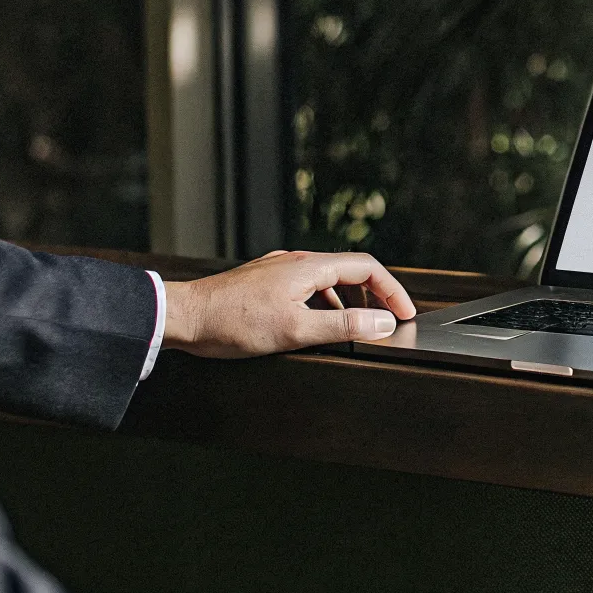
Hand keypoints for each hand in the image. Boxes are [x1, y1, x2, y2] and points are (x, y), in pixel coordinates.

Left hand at [161, 250, 417, 358]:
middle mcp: (296, 261)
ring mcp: (279, 270)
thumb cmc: (233, 323)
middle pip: (350, 271)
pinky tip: (317, 324)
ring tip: (357, 327)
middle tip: (387, 321)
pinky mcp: (266, 281)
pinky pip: (308, 286)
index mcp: (309, 267)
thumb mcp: (295, 330)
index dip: (392, 291)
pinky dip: (325, 303)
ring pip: (328, 280)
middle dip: (375, 295)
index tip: (406, 313)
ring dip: (350, 301)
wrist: (186, 317)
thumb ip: (343, 327)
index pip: (367, 268)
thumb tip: (382, 322)